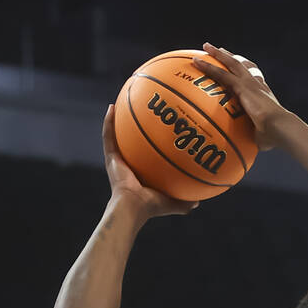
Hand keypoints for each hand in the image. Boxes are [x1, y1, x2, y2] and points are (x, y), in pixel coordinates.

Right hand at [102, 105, 197, 220]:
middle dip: (134, 125)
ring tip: (122, 100)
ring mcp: (117, 159)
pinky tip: (111, 107)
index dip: (147, 143)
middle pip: (130, 140)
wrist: (132, 208)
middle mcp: (127, 164)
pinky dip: (108, 122)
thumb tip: (199, 201)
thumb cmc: (151, 207)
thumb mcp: (172, 202)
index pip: (143, 154)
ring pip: (116, 134)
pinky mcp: (110, 157)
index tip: (155, 129)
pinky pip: (108, 136)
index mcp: (139, 172)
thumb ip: (185, 201)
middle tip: (142, 109)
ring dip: (117, 118)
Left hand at [190, 44, 288, 149]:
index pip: (253, 77)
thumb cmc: (273, 136)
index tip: (238, 64)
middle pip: (241, 65)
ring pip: (231, 63)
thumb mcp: (261, 136)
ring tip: (206, 46)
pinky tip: (196, 62)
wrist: (279, 128)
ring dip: (218, 54)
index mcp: (263, 93)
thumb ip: (253, 137)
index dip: (245, 70)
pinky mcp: (242, 87)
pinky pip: (221, 73)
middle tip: (219, 50)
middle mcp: (257, 84)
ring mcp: (249, 83)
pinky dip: (208, 66)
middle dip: (230, 56)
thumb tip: (246, 150)